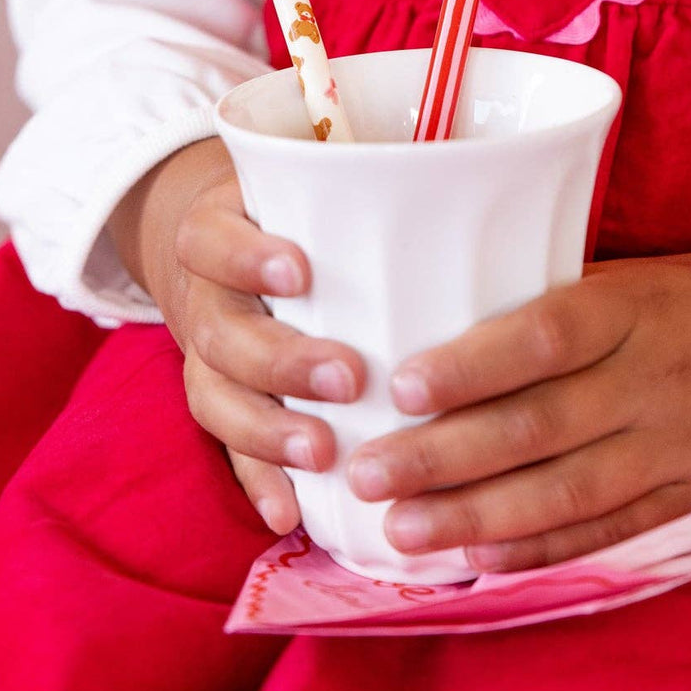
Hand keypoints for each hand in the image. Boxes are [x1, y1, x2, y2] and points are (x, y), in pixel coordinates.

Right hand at [108, 138, 365, 533]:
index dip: (246, 256)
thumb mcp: (306, 184)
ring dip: (267, 430)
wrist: (219, 253)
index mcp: (221, 235)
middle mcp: (207, 300)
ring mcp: (206, 359)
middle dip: (281, 359)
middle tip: (346, 375)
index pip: (211, 239)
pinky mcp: (221, 405)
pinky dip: (257, 481)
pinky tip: (290, 511)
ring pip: (216, 397)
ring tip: (321, 453)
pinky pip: (227, 451)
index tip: (301, 271)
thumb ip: (361, 185)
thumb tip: (484, 179)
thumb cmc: (293, 215)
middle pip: (222, 332)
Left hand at [347, 251, 690, 571]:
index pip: (547, 335)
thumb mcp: (656, 278)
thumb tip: (470, 330)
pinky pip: (617, 532)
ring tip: (404, 533)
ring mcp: (683, 447)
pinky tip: (486, 561)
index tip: (402, 386)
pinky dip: (549, 549)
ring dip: (481, 517)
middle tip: (370, 474)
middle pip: (543, 424)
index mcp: (641, 309)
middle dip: (448, 456)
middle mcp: (657, 380)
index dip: (474, 364)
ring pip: (571, 491)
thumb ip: (576, 306)